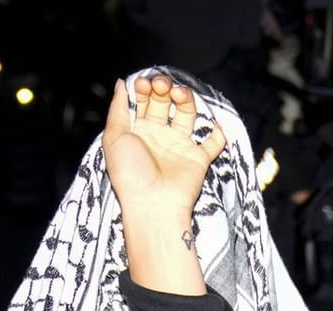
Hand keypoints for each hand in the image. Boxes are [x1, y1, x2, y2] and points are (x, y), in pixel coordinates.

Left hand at [103, 75, 224, 294]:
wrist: (153, 204)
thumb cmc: (129, 173)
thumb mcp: (113, 137)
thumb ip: (118, 109)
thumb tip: (121, 83)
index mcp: (137, 131)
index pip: (143, 100)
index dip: (143, 87)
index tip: (143, 84)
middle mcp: (158, 136)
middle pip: (164, 103)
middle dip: (163, 88)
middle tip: (161, 86)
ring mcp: (179, 146)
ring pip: (187, 114)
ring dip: (186, 100)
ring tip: (180, 94)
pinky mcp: (198, 158)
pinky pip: (213, 143)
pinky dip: (219, 133)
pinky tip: (216, 122)